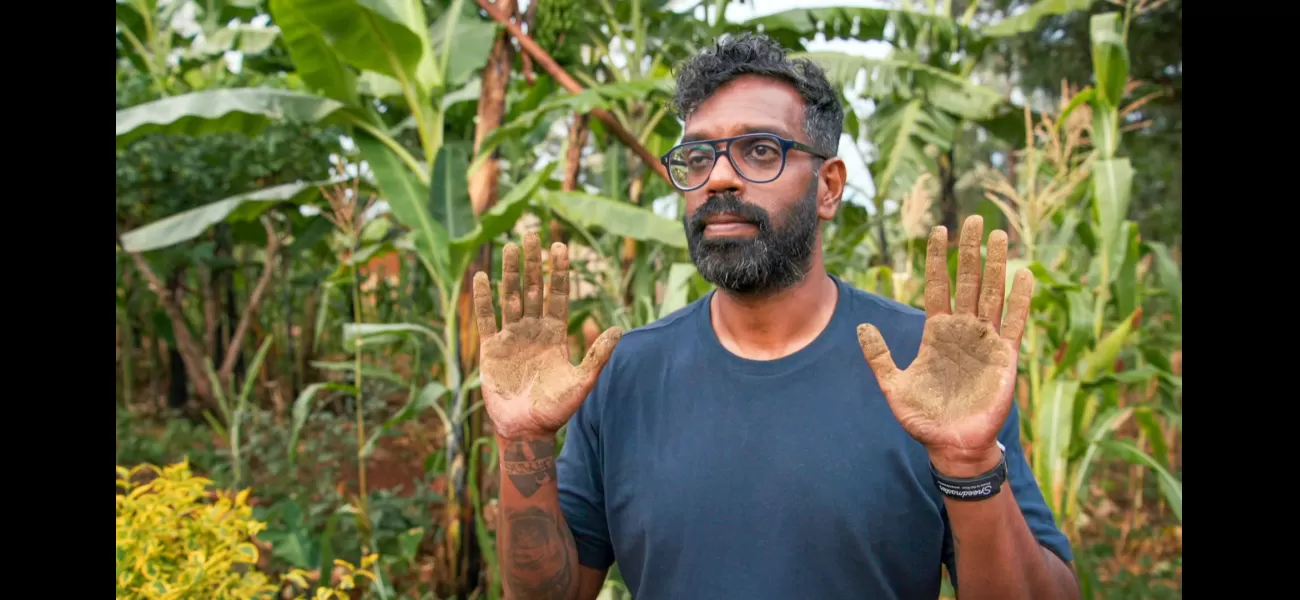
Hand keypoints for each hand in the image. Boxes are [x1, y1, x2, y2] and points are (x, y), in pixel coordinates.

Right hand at [473, 233, 621, 440]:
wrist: (527, 430)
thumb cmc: (556, 409)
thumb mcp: (582, 382)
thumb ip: (597, 355)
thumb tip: (620, 329)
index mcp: (555, 334)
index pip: (558, 295)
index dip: (558, 271)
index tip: (559, 247)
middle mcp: (533, 330)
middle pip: (533, 289)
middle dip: (532, 263)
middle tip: (531, 233)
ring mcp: (511, 338)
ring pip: (510, 297)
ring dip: (509, 273)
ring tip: (509, 247)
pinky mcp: (491, 349)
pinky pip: (486, 319)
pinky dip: (483, 299)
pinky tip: (481, 277)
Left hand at [856, 215, 1033, 475]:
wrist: (951, 445)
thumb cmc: (923, 417)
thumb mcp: (893, 384)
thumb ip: (880, 356)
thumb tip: (862, 326)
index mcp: (937, 333)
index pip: (938, 286)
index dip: (937, 260)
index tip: (938, 231)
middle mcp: (963, 331)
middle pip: (968, 281)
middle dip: (970, 251)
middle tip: (974, 219)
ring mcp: (985, 341)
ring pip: (992, 294)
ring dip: (995, 265)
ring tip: (998, 236)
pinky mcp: (1005, 358)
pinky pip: (1014, 323)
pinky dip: (1020, 300)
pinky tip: (1024, 275)